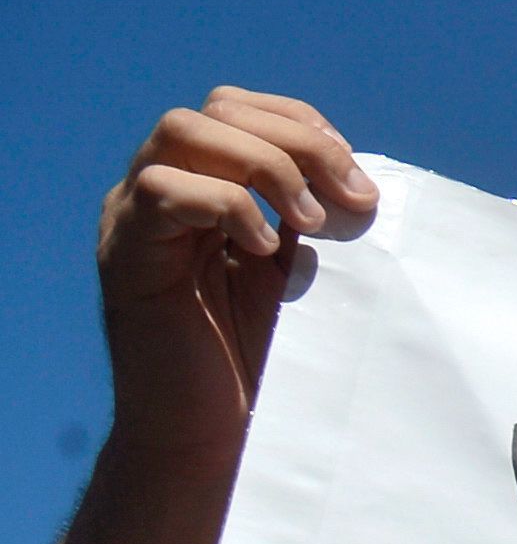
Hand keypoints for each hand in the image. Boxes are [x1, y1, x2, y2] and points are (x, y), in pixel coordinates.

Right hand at [101, 90, 370, 477]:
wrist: (214, 436)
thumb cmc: (262, 362)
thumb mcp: (300, 276)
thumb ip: (314, 222)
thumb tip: (364, 186)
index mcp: (205, 183)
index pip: (244, 108)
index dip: (305, 126)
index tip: (357, 178)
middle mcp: (162, 187)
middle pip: (216, 107)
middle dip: (296, 142)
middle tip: (349, 203)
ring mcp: (136, 215)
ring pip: (182, 132)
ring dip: (263, 165)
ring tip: (310, 222)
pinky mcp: (126, 252)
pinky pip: (163, 190)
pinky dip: (226, 206)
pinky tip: (266, 251)